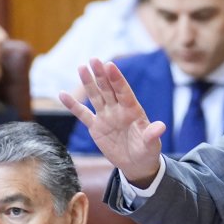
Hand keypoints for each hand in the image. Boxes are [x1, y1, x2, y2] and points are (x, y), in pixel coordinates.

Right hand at [59, 58, 164, 186]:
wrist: (136, 164)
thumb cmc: (147, 152)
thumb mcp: (152, 145)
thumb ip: (152, 134)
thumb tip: (161, 126)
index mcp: (133, 110)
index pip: (123, 91)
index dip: (117, 79)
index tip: (110, 65)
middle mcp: (118, 109)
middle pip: (108, 89)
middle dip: (101, 74)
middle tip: (94, 59)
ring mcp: (106, 116)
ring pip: (96, 96)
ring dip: (88, 83)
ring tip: (81, 67)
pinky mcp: (95, 127)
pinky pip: (82, 114)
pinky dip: (72, 105)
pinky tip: (62, 94)